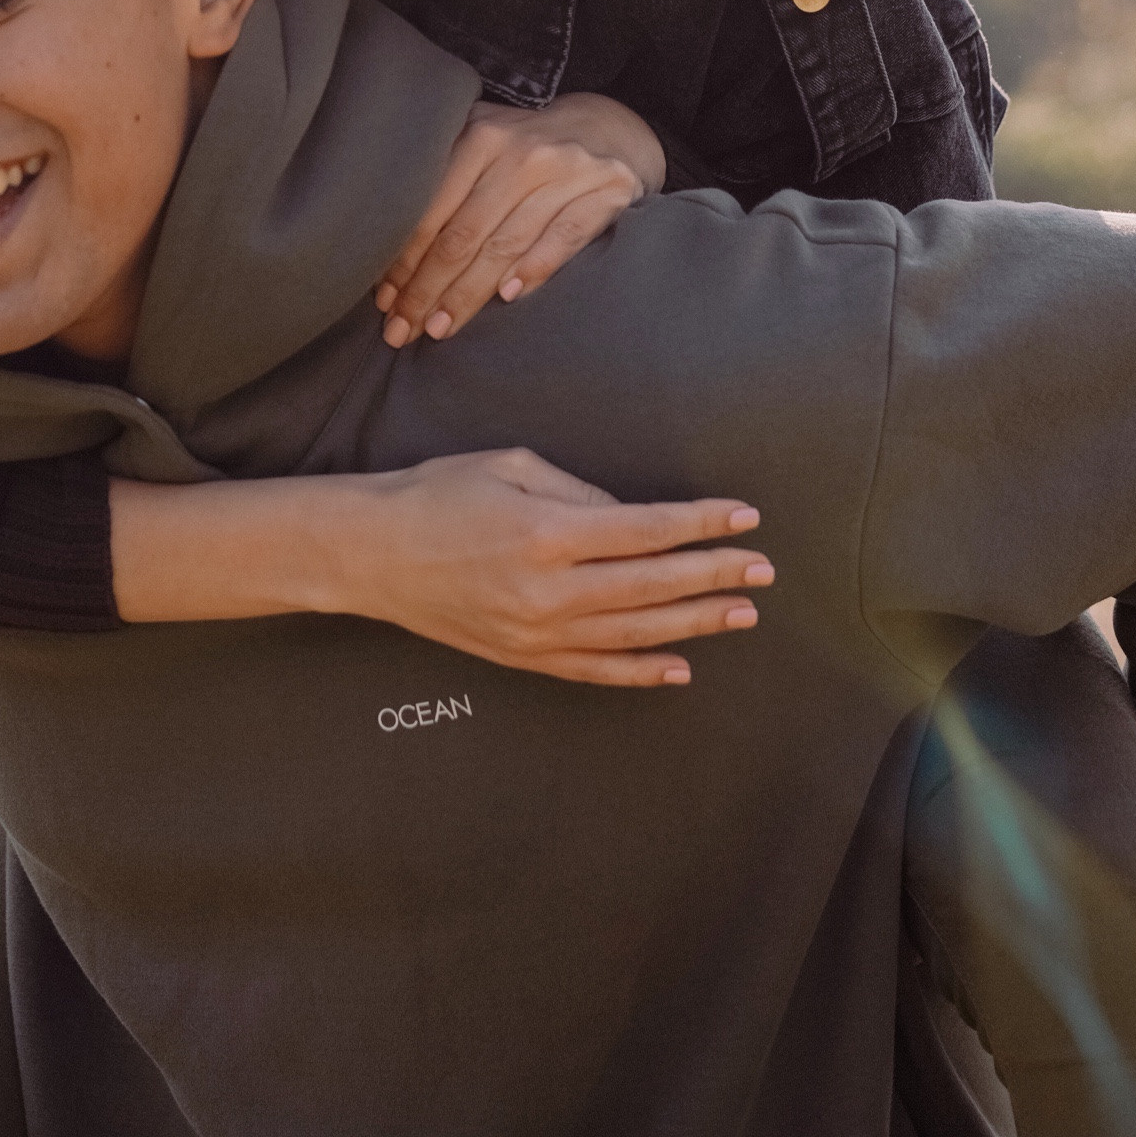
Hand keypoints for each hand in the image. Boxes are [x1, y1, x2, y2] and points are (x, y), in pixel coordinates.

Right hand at [319, 448, 771, 687]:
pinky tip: (680, 665)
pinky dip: (641, 671)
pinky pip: (595, 670)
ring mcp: (537, 632)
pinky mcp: (523, 657)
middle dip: (714, 575)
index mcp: (548, 531)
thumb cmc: (439, 493)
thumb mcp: (511, 465)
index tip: (744, 518)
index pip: (647, 530)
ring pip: (635, 634)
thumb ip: (578, 492)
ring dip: (694, 623)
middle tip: (762, 570)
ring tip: (741, 613)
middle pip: (653, 586)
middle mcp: (549, 590)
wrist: (373, 554)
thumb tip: (633, 520)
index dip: (701, 524)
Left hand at [376, 95, 664, 348]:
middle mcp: (523, 151)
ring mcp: (568, 171)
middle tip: (402, 329)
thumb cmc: (527, 150)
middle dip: (427, 289)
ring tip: (439, 328)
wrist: (608, 129)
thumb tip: (386, 254)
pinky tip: (507, 297)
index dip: (404, 260)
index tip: (384, 301)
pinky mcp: (607, 192)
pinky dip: (535, 268)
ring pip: (507, 243)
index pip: (433, 209)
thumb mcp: (483, 146)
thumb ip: (443, 182)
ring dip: (468, 293)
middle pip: (464, 233)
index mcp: (482, 135)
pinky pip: (565, 237)